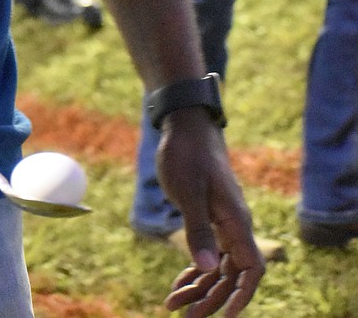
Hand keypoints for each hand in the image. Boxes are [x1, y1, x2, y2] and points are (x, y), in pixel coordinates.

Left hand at [156, 109, 264, 314]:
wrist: (184, 126)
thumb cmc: (187, 154)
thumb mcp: (188, 192)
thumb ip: (198, 229)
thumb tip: (206, 268)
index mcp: (236, 221)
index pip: (251, 269)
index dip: (242, 296)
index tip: (226, 317)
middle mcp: (234, 225)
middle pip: (231, 275)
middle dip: (210, 300)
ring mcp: (222, 221)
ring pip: (217, 266)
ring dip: (198, 288)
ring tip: (172, 306)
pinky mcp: (208, 216)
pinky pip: (207, 252)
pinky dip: (194, 269)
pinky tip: (178, 284)